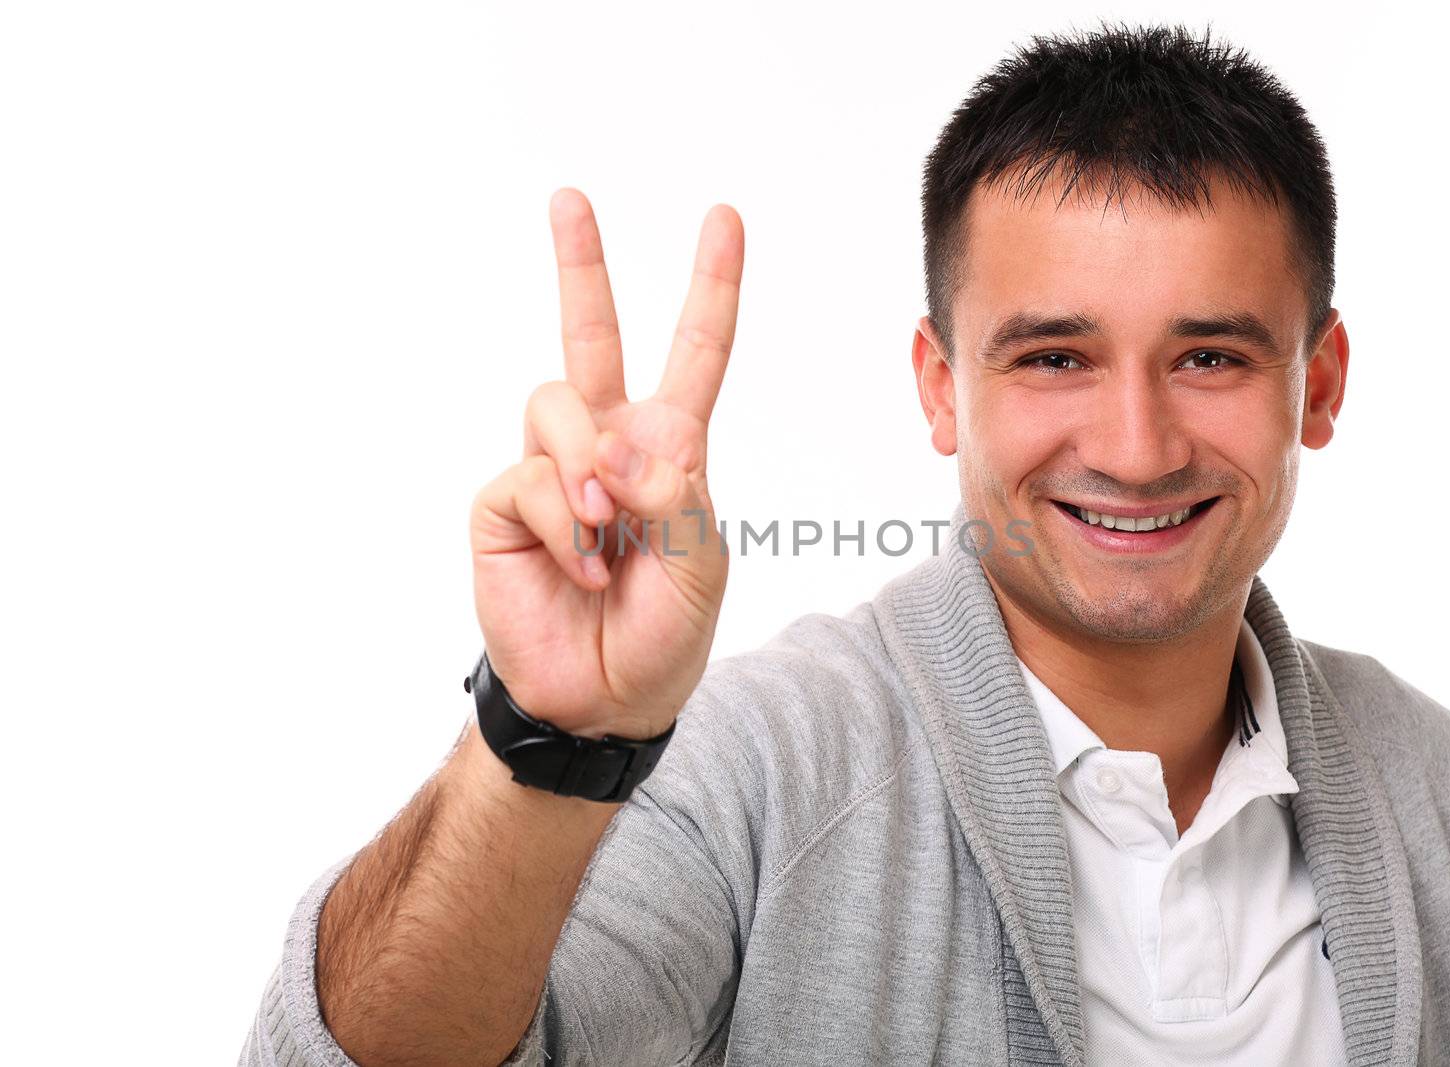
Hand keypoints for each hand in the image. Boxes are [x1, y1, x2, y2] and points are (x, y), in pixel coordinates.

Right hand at [468, 188, 742, 740]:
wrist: (603, 701)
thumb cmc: (662, 633)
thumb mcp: (702, 563)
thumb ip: (675, 493)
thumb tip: (613, 443)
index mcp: (670, 448)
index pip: (694, 354)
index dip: (711, 288)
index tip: (724, 219)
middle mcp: (606, 444)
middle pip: (591, 335)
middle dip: (581, 265)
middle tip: (570, 198)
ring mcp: (552, 471)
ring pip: (557, 403)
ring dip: (590, 468)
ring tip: (607, 535)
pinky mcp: (504, 503)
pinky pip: (532, 477)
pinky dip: (566, 526)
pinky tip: (581, 568)